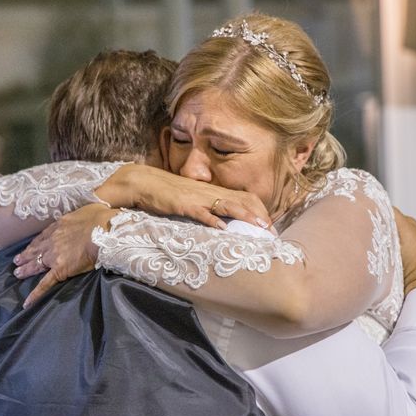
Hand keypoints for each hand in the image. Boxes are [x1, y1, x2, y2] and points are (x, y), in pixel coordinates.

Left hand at [13, 204, 118, 307]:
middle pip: (35, 250)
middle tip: (17, 261)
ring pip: (36, 265)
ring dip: (26, 270)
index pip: (43, 236)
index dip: (36, 243)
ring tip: (18, 273)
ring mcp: (53, 256)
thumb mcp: (87, 209)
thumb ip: (82, 214)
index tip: (31, 246)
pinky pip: (45, 283)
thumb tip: (88, 214)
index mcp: (58, 226)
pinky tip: (27, 302)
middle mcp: (52, 241)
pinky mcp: (59, 270)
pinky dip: (36, 294)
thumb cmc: (100, 218)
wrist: (102, 230)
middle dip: (26, 256)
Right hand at [95, 164, 271, 229]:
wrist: (144, 183)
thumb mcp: (194, 200)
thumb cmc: (169, 193)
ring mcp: (197, 197)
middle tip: (271, 232)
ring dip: (244, 216)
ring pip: (227, 204)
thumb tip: (224, 221)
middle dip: (259, 215)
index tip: (269, 227)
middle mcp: (209, 192)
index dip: (260, 211)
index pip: (245, 197)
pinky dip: (213, 220)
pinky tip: (223, 228)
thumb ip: (209, 208)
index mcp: (213, 191)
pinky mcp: (183, 204)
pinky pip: (201, 212)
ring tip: (258, 227)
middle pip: (242, 200)